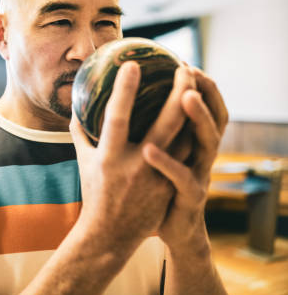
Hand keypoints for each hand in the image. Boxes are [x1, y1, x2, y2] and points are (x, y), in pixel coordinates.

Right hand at [70, 62, 195, 252]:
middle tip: (183, 68)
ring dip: (192, 110)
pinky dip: (192, 132)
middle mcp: (135, 165)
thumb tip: (76, 107)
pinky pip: (186, 154)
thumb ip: (80, 132)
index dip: (125, 91)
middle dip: (178, 94)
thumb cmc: (94, 192)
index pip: (117, 117)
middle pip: (165, 124)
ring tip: (195, 84)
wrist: (111, 234)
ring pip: (184, 137)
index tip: (133, 65)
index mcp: (109, 157)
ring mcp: (157, 177)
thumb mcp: (83, 161)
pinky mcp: (171, 186)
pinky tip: (197, 113)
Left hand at [142, 68, 228, 251]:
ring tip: (185, 96)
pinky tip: (148, 149)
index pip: (201, 108)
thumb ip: (131, 134)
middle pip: (209, 117)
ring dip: (197, 118)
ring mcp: (197, 175)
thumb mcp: (147, 159)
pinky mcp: (189, 197)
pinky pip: (181, 178)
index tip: (183, 61)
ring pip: (205, 143)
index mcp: (187, 143)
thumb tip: (86, 113)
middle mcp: (197, 155)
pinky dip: (167, 162)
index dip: (198, 86)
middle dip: (203, 91)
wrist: (162, 233)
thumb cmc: (147, 191)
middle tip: (188, 68)